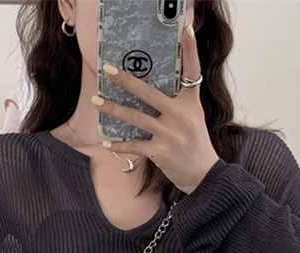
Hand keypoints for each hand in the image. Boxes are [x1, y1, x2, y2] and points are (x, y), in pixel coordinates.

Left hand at [93, 24, 219, 194]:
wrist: (203, 175)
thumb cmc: (195, 145)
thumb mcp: (193, 118)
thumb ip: (177, 103)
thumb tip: (150, 91)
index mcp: (190, 104)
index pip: (192, 72)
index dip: (190, 50)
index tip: (185, 30)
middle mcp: (181, 116)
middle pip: (149, 93)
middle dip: (126, 81)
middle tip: (108, 69)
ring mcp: (170, 134)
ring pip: (135, 117)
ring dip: (113, 109)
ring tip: (96, 101)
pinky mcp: (160, 152)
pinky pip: (134, 145)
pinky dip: (118, 145)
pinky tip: (106, 142)